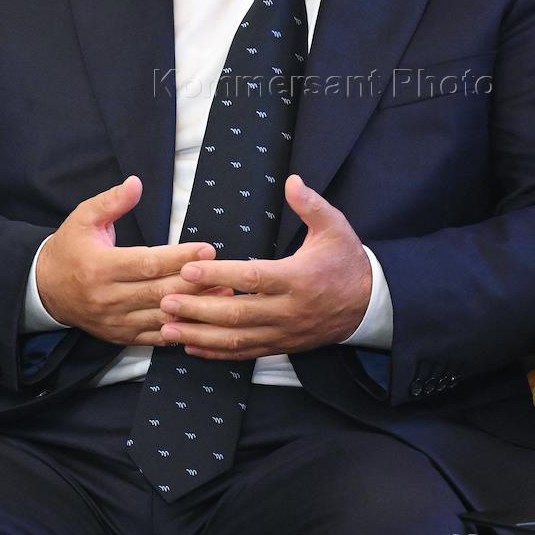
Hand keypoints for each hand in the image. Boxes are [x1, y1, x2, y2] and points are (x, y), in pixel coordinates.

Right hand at [35, 176, 224, 344]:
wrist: (44, 290)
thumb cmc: (69, 249)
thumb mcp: (83, 218)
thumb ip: (111, 202)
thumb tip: (136, 183)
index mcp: (100, 267)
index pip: (147, 263)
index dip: (179, 257)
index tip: (207, 248)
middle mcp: (108, 298)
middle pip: (159, 292)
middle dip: (195, 283)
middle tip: (226, 274)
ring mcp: (114, 321)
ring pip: (161, 317)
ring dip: (194, 309)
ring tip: (223, 296)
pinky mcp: (119, 335)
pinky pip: (154, 336)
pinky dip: (178, 330)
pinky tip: (202, 320)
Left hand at [157, 175, 372, 358]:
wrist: (369, 304)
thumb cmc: (347, 261)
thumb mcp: (336, 227)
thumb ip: (312, 205)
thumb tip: (292, 181)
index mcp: (299, 279)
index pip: (253, 278)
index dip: (219, 276)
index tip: (188, 269)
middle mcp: (289, 310)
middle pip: (237, 314)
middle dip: (198, 310)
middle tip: (165, 301)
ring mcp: (284, 332)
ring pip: (236, 340)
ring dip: (199, 336)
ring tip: (167, 329)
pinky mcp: (281, 345)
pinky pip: (245, 353)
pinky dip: (215, 353)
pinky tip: (190, 347)